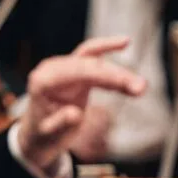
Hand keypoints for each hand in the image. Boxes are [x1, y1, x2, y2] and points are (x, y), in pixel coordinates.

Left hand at [16, 36, 146, 173]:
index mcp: (43, 81)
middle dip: (117, 75)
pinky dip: (108, 50)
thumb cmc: (43, 135)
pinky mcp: (74, 70)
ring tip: (142, 86)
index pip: (78, 72)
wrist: (36, 135)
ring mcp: (63, 67)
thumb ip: (60, 122)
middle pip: (89, 65)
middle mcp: (52, 68)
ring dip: (119, 72)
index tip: (127, 85)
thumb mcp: (49, 134)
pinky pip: (93, 57)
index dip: (105, 76)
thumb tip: (75, 113)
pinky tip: (125, 41)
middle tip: (142, 88)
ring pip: (95, 62)